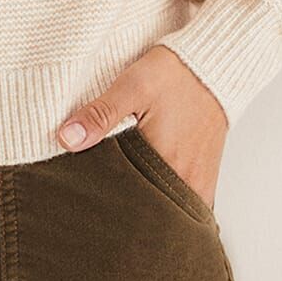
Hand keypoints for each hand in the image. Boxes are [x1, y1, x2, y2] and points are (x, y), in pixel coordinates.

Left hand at [55, 44, 228, 207]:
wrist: (215, 66)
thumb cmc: (176, 74)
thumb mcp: (133, 86)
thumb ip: (100, 114)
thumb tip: (66, 139)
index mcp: (166, 165)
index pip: (128, 204)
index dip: (104, 205)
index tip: (86, 202)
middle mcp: (187, 183)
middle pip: (148, 214)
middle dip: (123, 214)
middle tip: (98, 207)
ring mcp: (198, 184)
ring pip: (166, 213)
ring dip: (144, 209)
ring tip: (120, 201)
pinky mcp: (204, 179)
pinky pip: (183, 206)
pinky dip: (164, 204)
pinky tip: (146, 193)